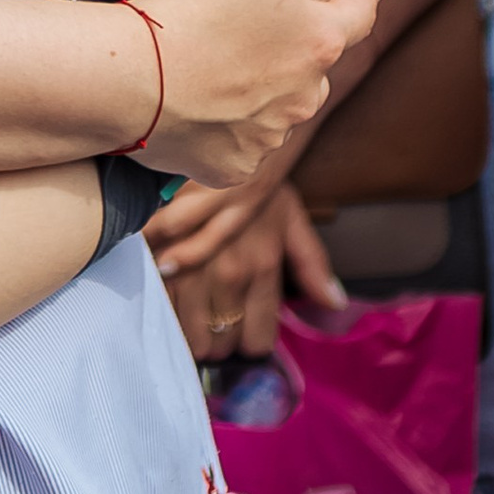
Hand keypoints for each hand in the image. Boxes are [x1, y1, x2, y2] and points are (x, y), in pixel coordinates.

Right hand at [117, 0, 377, 188]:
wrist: (132, 79)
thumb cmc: (199, 5)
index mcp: (320, 40)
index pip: (361, 11)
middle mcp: (304, 96)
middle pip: (313, 64)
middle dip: (299, 46)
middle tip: (273, 26)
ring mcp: (266, 137)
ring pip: (274, 108)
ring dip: (259, 89)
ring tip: (224, 65)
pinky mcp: (228, 167)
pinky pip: (233, 145)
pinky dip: (222, 128)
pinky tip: (197, 106)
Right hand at [157, 177, 343, 360]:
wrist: (207, 148)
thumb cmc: (252, 184)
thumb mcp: (291, 219)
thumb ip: (313, 266)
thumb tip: (336, 302)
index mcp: (263, 268)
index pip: (257, 340)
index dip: (250, 341)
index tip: (244, 330)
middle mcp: (229, 276)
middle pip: (220, 344)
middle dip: (220, 341)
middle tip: (218, 323)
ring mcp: (192, 270)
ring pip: (190, 335)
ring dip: (192, 333)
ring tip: (195, 316)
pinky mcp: (158, 260)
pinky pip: (162, 309)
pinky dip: (167, 312)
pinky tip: (172, 299)